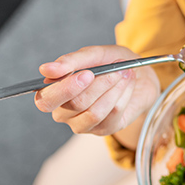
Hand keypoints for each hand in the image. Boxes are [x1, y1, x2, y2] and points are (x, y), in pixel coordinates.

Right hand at [34, 45, 160, 139]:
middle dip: (97, 87)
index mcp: (53, 91)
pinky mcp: (103, 130)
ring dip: (114, 88)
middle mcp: (63, 111)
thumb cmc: (110, 63)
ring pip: (95, 112)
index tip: (88, 73)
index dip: (66, 88)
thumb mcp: (93, 55)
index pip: (46, 99)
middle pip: (73, 106)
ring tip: (123, 72)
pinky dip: (124, 94)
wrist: (139, 75)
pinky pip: (112, 114)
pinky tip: (127, 83)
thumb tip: (46, 70)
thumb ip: (71, 61)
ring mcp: (82, 123)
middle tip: (114, 71)